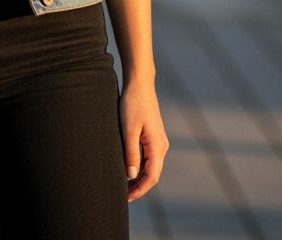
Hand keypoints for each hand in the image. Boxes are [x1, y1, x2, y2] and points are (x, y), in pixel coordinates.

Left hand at [121, 80, 167, 201]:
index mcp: (157, 146)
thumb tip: (131, 175)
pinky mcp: (152, 137)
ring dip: (137, 178)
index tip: (125, 198)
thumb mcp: (128, 130)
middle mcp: (161, 146)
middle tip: (120, 196)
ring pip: (150, 167)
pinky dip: (138, 167)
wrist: (140, 84)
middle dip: (137, 187)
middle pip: (151, 175)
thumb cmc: (133, 104)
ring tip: (120, 186)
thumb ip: (131, 153)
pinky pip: (147, 158)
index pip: (152, 177)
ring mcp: (158, 142)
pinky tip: (126, 169)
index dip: (139, 190)